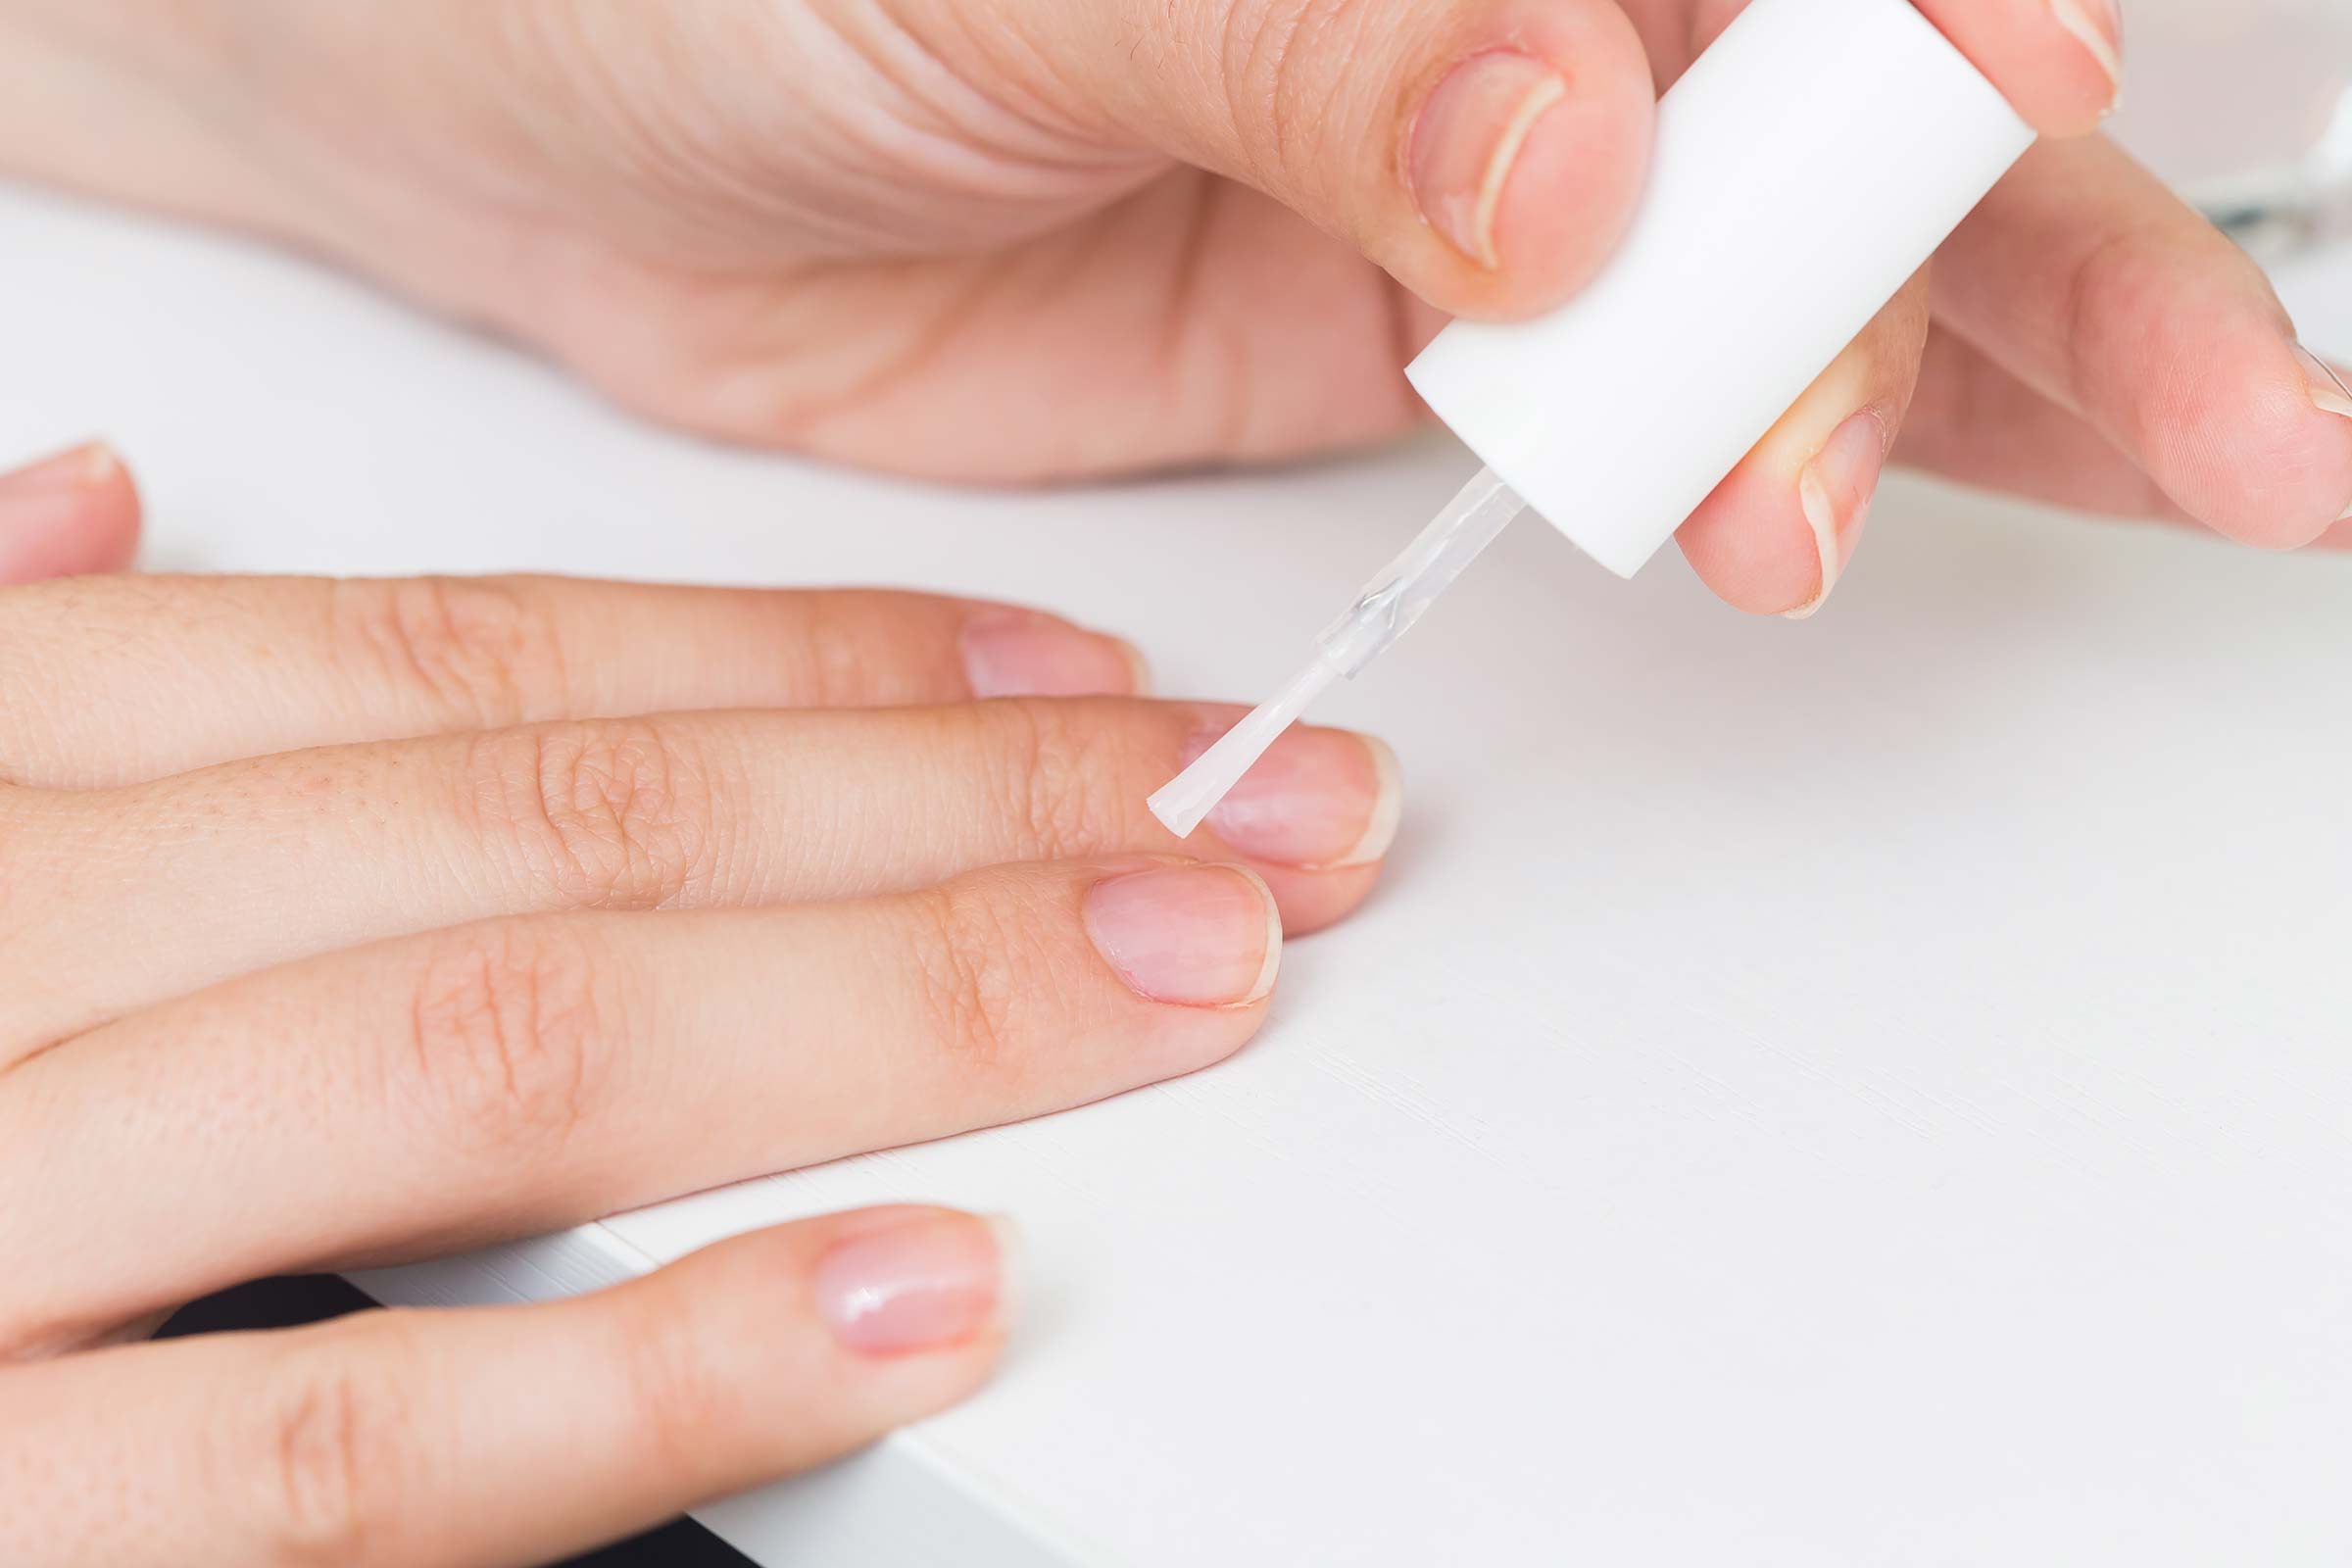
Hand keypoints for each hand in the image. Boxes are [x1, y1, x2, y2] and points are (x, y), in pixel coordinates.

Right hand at [0, 457, 1401, 1559]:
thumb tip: (106, 502)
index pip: (459, 663)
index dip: (809, 660)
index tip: (1074, 686)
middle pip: (546, 826)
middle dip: (940, 811)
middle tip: (1237, 822)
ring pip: (498, 1066)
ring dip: (894, 1012)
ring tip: (1167, 989)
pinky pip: (355, 1453)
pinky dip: (662, 1370)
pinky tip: (928, 1298)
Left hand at [9, 0, 2341, 617]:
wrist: (522, 112)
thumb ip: (1329, 45)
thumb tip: (1575, 163)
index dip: (1917, 24)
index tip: (1999, 103)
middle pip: (1849, 99)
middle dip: (1992, 244)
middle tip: (2136, 399)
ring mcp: (1470, 178)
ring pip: (1804, 257)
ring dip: (1993, 362)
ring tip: (2204, 457)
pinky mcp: (1397, 347)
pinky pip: (1646, 397)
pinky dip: (1801, 452)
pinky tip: (1937, 493)